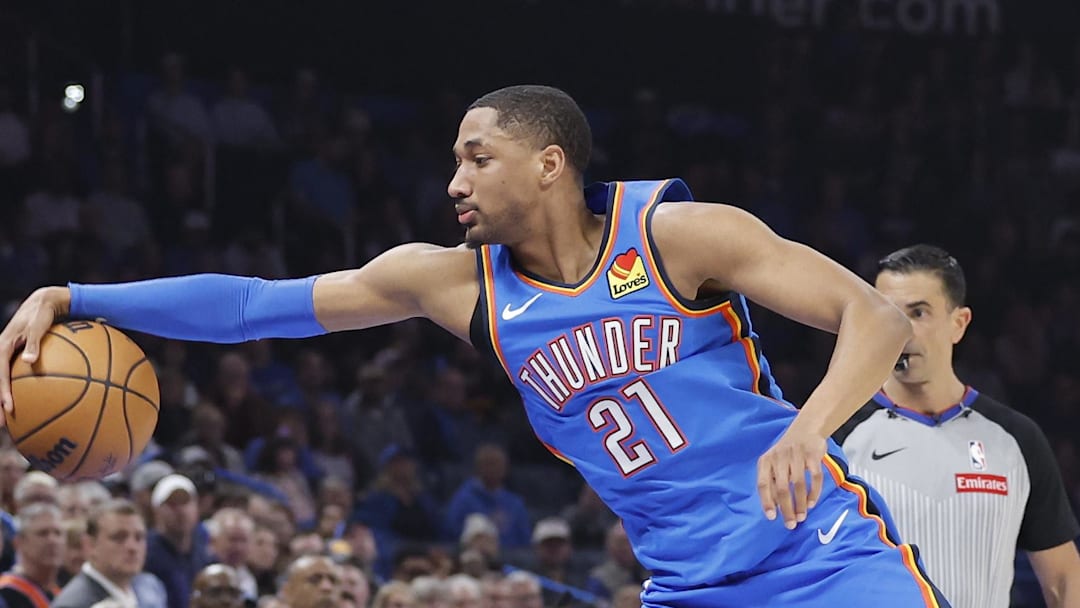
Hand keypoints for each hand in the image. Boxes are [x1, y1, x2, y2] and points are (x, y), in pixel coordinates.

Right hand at [0, 287, 69, 424]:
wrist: (42, 303)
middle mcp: (1, 353)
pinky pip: (12, 376)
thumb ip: (33, 343)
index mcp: (2, 347)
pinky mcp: (14, 358)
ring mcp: (6, 356)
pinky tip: (25, 404)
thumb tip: (30, 360)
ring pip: (2, 381)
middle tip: (3, 424)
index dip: (3, 391)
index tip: (9, 408)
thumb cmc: (42, 314)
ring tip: (8, 420)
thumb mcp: (38, 325)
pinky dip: (14, 389)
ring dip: (2, 400)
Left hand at [756, 424, 826, 528]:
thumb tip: (774, 508)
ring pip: (798, 484)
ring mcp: (797, 455)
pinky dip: (814, 492)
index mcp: (766, 461)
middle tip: (791, 523)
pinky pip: (815, 477)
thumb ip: (772, 483)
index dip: (766, 501)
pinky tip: (812, 503)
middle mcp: (779, 457)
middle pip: (782, 487)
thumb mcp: (774, 464)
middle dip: (787, 508)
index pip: (763, 483)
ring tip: (802, 516)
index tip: (772, 517)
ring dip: (801, 503)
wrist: (804, 430)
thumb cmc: (786, 454)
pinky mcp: (813, 455)